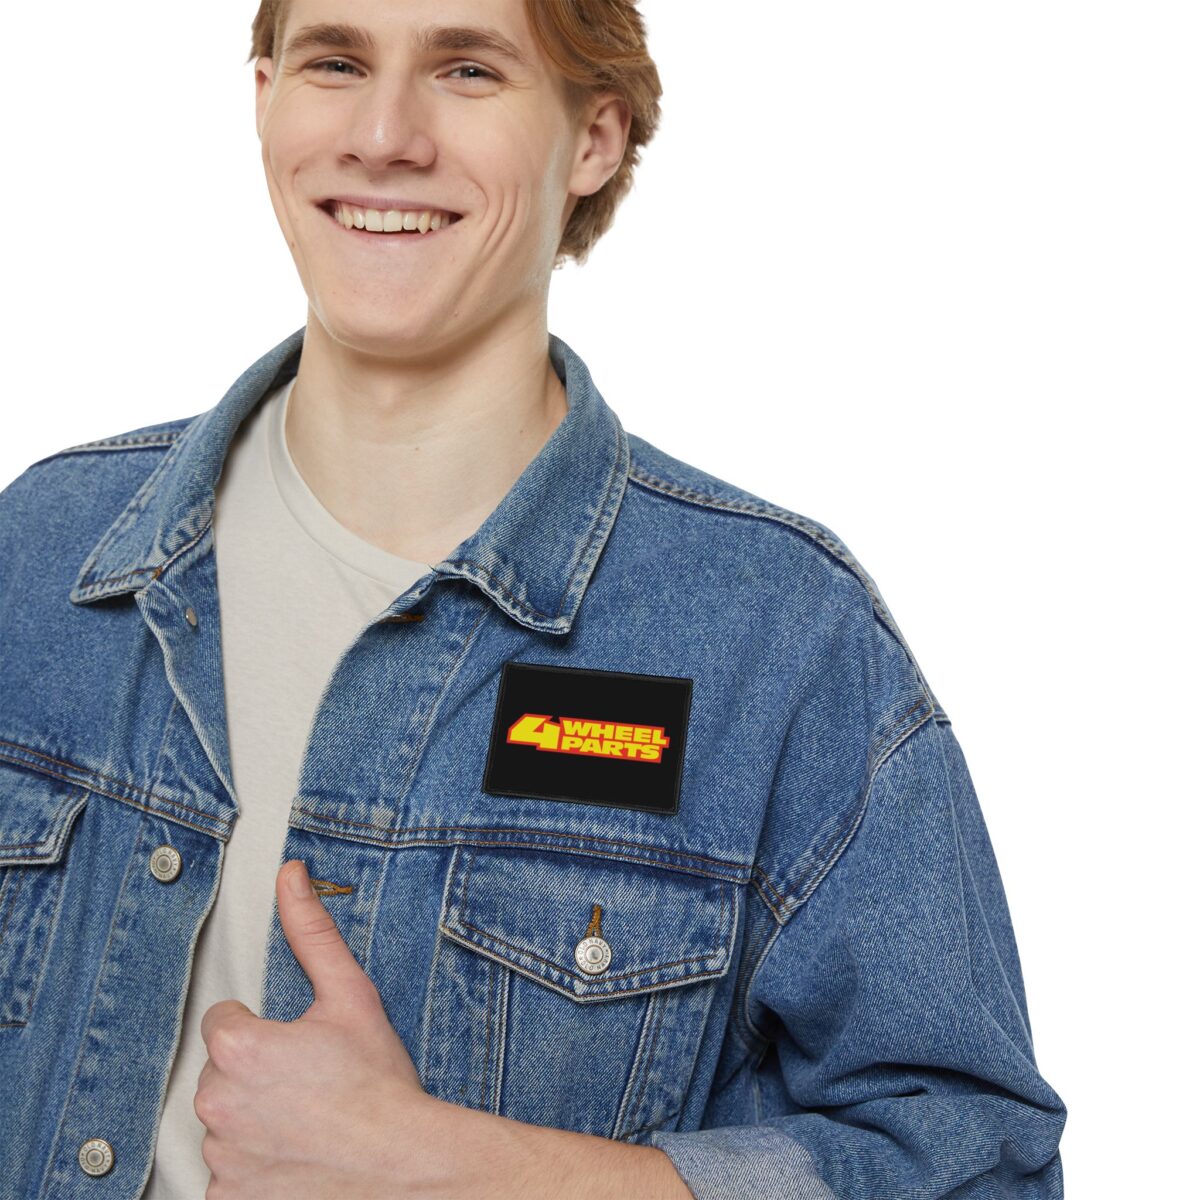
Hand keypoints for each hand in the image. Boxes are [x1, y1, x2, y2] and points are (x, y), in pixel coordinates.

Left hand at [195, 859, 434, 1197]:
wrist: (401, 1165)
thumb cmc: (377, 1084)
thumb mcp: (351, 994)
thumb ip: (311, 931)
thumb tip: (291, 876)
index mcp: (239, 1049)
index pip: (223, 1023)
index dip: (262, 1029)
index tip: (296, 1045)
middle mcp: (218, 1105)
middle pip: (221, 1074)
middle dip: (256, 1074)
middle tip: (308, 1081)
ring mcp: (222, 1159)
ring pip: (226, 1124)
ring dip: (254, 1120)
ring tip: (307, 1120)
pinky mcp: (228, 1199)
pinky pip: (229, 1176)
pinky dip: (255, 1167)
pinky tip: (296, 1156)